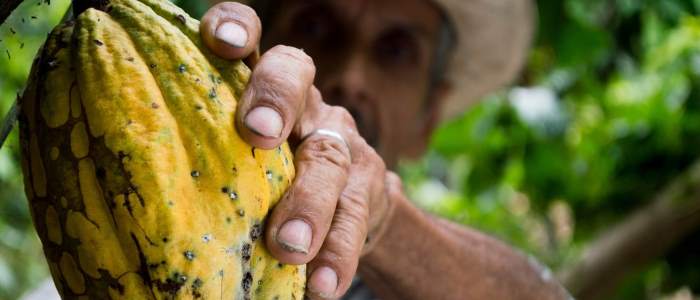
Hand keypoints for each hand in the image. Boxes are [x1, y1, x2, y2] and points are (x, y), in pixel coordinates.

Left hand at [201, 3, 396, 298]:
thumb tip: (119, 186)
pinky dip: (337, 252)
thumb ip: (206, 153)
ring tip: (288, 247)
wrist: (349, 206)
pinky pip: (356, 215)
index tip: (221, 42)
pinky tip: (320, 284)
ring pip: (329, 157)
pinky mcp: (369, 185)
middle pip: (296, 77)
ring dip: (309, 202)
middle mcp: (305, 102)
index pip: (252, 38)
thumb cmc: (267, 180)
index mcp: (261, 87)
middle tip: (258, 134)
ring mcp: (340, 141)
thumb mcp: (238, 157)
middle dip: (276, 99)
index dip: (238, 26)